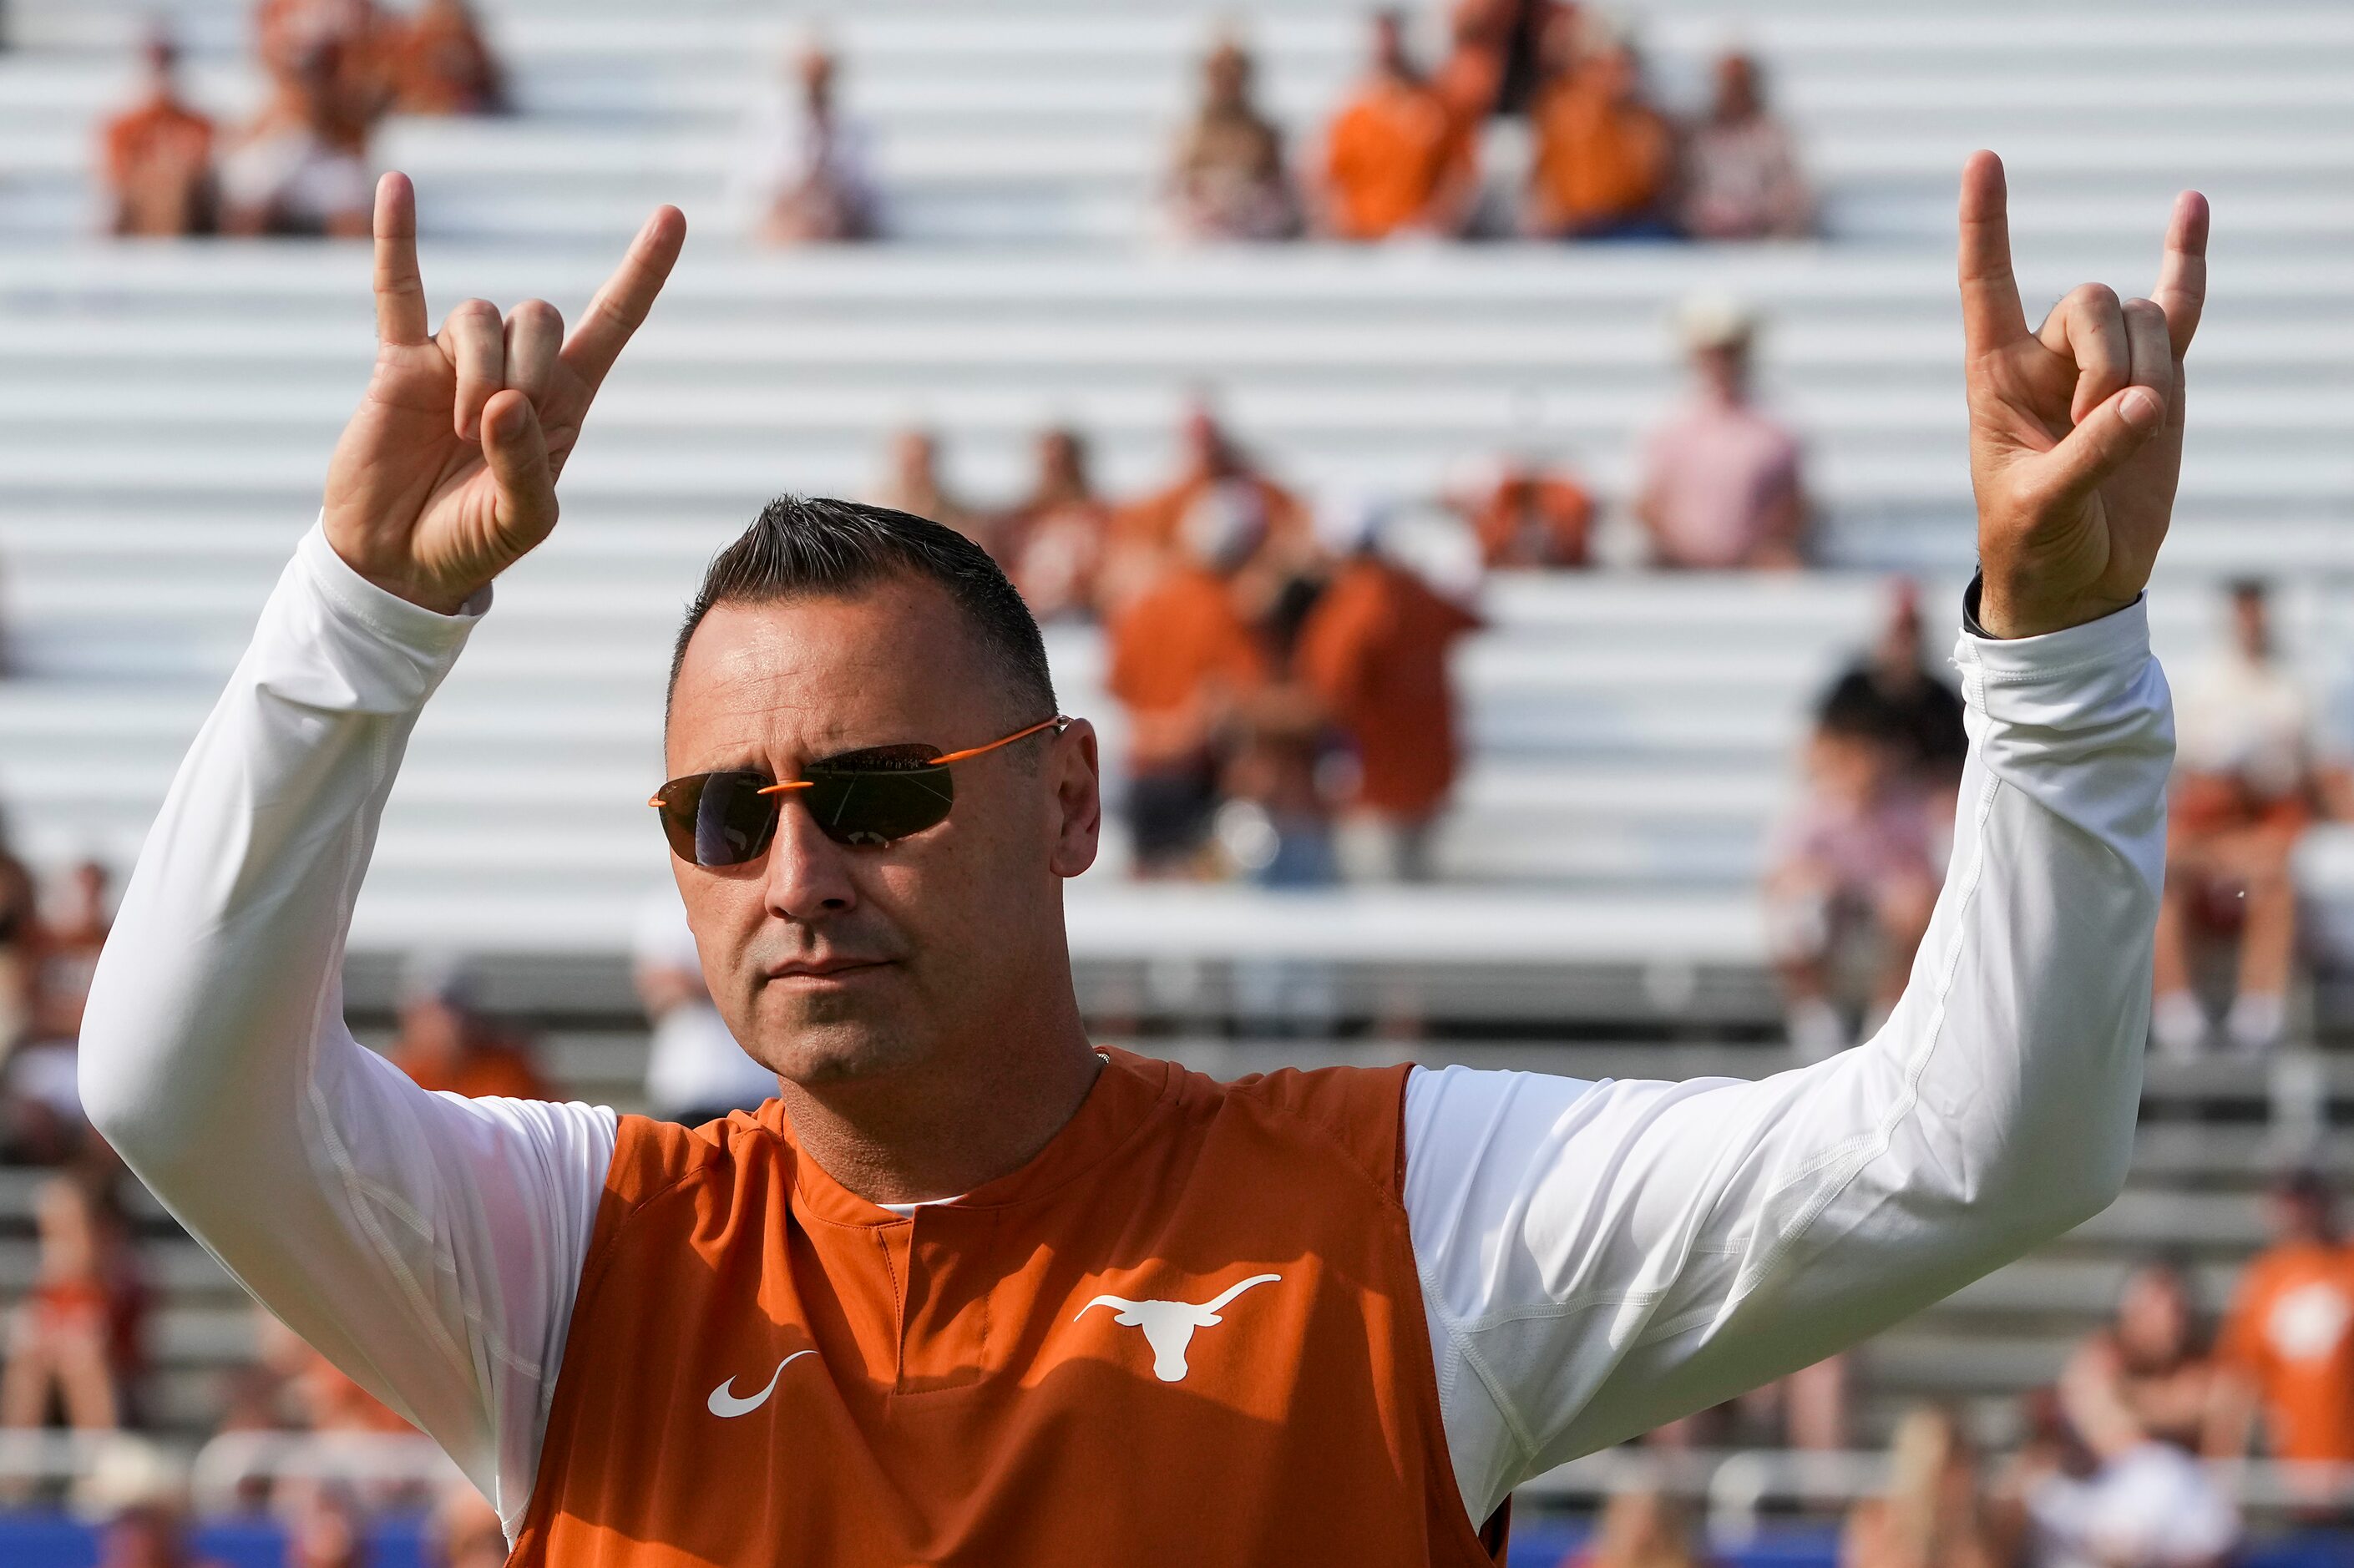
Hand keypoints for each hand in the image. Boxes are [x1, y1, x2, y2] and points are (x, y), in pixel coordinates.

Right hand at [321, 173, 685, 613]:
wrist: (398, 559)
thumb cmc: (472, 541)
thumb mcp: (522, 520)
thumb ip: (524, 465)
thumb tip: (502, 401)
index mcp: (565, 401)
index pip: (614, 322)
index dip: (643, 271)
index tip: (673, 216)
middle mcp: (515, 369)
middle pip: (539, 316)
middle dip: (527, 367)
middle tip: (494, 429)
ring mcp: (455, 359)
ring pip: (479, 317)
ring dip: (475, 370)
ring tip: (455, 432)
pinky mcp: (399, 362)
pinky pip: (398, 287)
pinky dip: (396, 237)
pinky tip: (396, 187)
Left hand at [1960, 150, 2206, 637]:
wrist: (2076, 581)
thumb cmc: (2034, 544)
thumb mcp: (2042, 507)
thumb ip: (2088, 456)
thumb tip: (2144, 405)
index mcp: (1996, 376)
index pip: (1987, 284)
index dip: (1987, 224)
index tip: (1984, 160)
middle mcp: (2048, 357)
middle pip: (2092, 301)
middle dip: (2108, 358)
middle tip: (2095, 426)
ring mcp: (2105, 364)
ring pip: (2144, 319)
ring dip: (2147, 371)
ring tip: (2126, 433)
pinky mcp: (2156, 381)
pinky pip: (2178, 310)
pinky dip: (2187, 261)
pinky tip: (2191, 208)